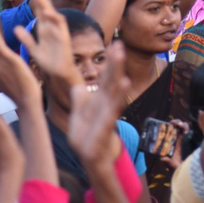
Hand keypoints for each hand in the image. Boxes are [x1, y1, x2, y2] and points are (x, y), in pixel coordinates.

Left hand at [68, 40, 130, 170]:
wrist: (91, 158)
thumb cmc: (87, 135)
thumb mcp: (79, 113)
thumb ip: (80, 99)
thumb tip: (79, 86)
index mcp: (99, 100)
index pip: (105, 77)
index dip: (109, 62)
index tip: (114, 44)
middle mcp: (105, 104)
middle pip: (111, 79)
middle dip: (115, 62)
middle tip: (119, 44)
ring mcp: (107, 114)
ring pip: (113, 90)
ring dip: (117, 72)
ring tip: (120, 56)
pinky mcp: (105, 126)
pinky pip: (112, 109)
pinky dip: (118, 96)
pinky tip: (124, 83)